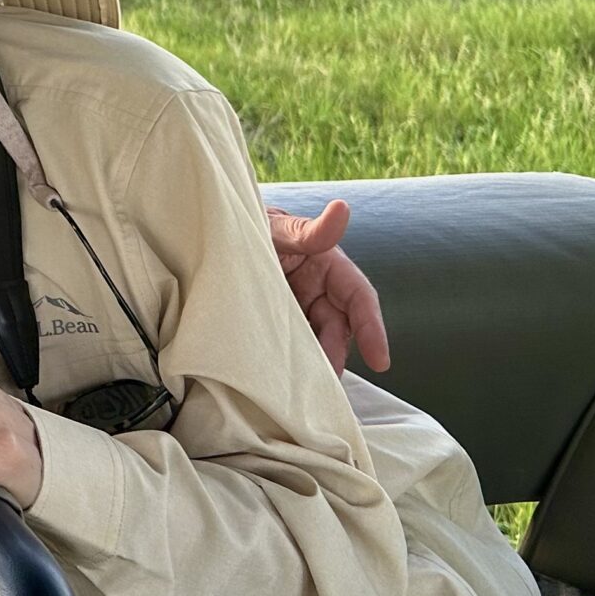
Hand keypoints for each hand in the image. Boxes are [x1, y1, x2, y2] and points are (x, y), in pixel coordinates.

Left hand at [267, 201, 390, 374]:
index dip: (372, 329)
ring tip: (301, 386)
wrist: (213, 233)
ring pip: (316, 341)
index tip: (381, 361)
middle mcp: (318, 289)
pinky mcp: (277, 322)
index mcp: (327, 264)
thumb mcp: (275, 228)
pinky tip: (280, 378)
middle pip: (338, 328)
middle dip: (335, 355)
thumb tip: (342, 209)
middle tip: (322, 381)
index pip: (359, 298)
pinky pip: (290, 345)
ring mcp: (298, 307)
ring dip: (313, 364)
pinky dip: (290, 362)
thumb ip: (307, 229)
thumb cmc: (250, 224)